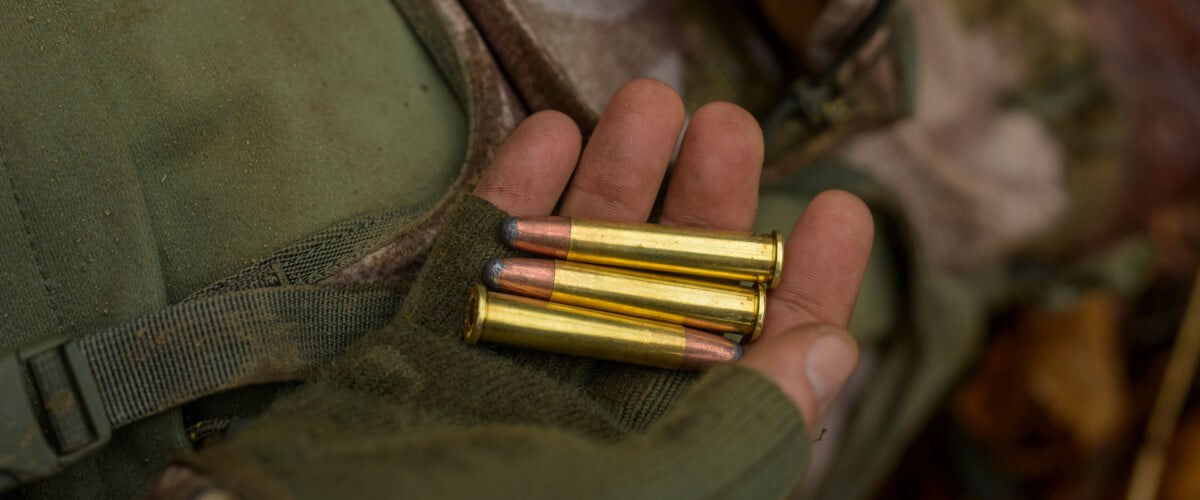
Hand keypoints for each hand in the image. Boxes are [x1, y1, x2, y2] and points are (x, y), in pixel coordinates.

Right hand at [473, 79, 872, 426]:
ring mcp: (515, 385)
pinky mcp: (433, 356)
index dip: (803, 293)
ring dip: (614, 182)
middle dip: (706, 209)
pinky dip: (512, 200)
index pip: (760, 378)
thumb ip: (748, 433)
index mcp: (673, 466)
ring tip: (646, 104)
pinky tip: (550, 135)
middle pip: (671, 300)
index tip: (837, 212)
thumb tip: (835, 351)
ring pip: (578, 269)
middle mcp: (603, 423)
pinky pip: (478, 266)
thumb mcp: (655, 496)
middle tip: (727, 126)